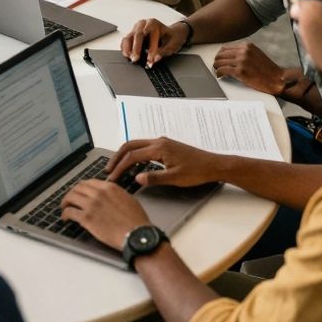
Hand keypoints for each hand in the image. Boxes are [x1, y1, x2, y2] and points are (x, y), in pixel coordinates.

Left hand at [59, 179, 150, 249]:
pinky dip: (65, 214)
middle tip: (69, 200)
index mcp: (109, 187)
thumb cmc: (136, 221)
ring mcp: (91, 205)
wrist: (137, 234)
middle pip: (77, 188)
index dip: (81, 187)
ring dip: (65, 202)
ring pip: (70, 197)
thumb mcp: (129, 200)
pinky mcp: (87, 218)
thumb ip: (116, 194)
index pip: (88, 182)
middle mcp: (99, 193)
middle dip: (71, 193)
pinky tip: (65, 218)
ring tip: (65, 208)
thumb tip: (109, 196)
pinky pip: (69, 212)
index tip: (78, 192)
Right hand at [106, 137, 224, 187]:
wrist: (214, 165)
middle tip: (108, 170)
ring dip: (125, 155)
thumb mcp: (175, 178)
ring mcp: (162, 142)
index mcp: (159, 148)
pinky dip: (134, 154)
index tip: (112, 178)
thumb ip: (154, 178)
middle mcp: (158, 142)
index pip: (132, 156)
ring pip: (136, 145)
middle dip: (117, 157)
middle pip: (130, 145)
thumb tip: (136, 178)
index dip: (120, 167)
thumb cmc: (197, 172)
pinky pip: (144, 147)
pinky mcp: (166, 146)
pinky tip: (133, 165)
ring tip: (117, 167)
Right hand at [121, 18, 187, 66]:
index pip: (151, 35)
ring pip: (129, 37)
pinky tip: (127, 55)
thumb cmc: (172, 38)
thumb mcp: (173, 45)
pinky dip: (125, 48)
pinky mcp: (132, 34)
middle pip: (137, 35)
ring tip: (130, 58)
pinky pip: (125, 41)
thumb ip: (164, 52)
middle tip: (136, 59)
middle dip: (136, 48)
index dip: (151, 48)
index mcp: (154, 24)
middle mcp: (144, 24)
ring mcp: (136, 29)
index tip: (151, 59)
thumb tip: (155, 58)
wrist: (171, 34)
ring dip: (128, 49)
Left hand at [212, 42, 286, 93]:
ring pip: (219, 62)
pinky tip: (220, 76)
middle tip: (216, 67)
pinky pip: (222, 70)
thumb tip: (228, 55)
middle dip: (217, 61)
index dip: (220, 55)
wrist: (277, 79)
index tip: (219, 60)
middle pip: (220, 54)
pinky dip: (219, 74)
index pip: (225, 48)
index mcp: (247, 46)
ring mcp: (241, 61)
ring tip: (218, 72)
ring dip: (217, 68)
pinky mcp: (240, 71)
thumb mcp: (255, 54)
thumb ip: (243, 52)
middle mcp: (243, 51)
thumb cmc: (267, 69)